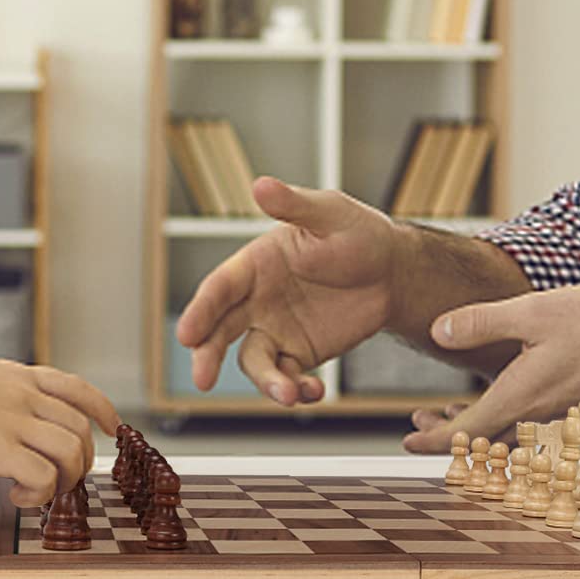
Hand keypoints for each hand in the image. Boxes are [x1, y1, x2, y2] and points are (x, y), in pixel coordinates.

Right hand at [0, 355, 119, 505]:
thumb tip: (5, 416)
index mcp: (19, 377)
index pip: (77, 388)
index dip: (101, 409)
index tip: (111, 427)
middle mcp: (24, 396)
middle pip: (79, 428)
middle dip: (82, 459)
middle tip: (65, 480)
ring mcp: (13, 421)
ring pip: (69, 453)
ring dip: (66, 480)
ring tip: (40, 492)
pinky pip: (43, 477)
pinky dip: (40, 494)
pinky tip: (16, 496)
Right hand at [175, 176, 401, 405]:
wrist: (392, 271)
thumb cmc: (358, 233)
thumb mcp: (328, 214)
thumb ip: (293, 205)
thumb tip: (260, 184)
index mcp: (256, 263)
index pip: (220, 287)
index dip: (201, 310)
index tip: (187, 334)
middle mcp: (257, 299)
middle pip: (220, 329)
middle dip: (207, 354)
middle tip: (203, 379)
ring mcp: (276, 329)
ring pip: (255, 361)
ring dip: (267, 382)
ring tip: (291, 394)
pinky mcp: (299, 353)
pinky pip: (288, 376)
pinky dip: (297, 389)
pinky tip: (315, 392)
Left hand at [400, 286, 579, 452]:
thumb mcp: (533, 312)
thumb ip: (482, 322)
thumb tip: (438, 331)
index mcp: (521, 398)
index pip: (467, 433)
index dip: (434, 440)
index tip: (409, 440)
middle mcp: (538, 422)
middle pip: (483, 444)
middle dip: (449, 437)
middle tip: (424, 422)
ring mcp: (559, 426)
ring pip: (508, 441)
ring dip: (477, 433)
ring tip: (453, 413)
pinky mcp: (576, 422)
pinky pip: (531, 437)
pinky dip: (507, 428)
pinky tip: (505, 406)